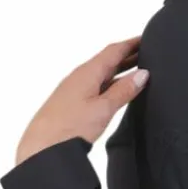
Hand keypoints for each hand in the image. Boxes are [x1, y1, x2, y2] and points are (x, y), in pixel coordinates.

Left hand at [14, 36, 148, 165]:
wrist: (40, 150)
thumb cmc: (67, 129)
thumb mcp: (103, 108)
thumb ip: (123, 90)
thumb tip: (142, 75)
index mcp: (87, 72)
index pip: (114, 51)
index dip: (131, 44)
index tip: (146, 39)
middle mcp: (79, 77)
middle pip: (107, 61)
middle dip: (128, 56)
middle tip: (147, 53)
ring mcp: (74, 90)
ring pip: (101, 74)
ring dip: (120, 71)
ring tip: (137, 71)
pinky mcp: (71, 104)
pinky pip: (95, 87)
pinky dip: (110, 84)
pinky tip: (116, 92)